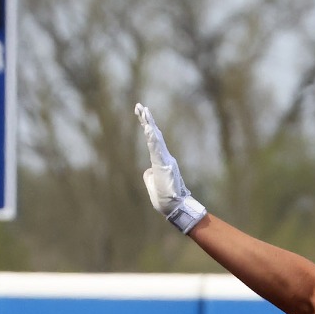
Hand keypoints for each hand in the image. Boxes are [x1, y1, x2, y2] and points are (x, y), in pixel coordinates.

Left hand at [135, 103, 207, 233]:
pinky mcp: (164, 165)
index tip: (141, 113)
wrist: (174, 208)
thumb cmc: (165, 199)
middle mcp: (164, 157)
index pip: (152, 141)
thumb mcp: (152, 185)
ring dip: (149, 124)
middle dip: (147, 120)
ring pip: (155, 139)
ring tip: (144, 111)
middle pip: (154, 135)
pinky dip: (152, 138)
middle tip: (140, 105)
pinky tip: (148, 128)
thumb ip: (149, 176)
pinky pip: (156, 149)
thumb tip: (147, 171)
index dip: (147, 127)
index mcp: (161, 161)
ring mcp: (165, 160)